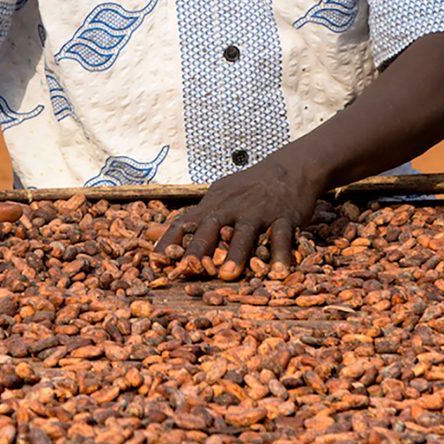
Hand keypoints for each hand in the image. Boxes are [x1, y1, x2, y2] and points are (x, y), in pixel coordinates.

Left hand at [153, 156, 320, 279]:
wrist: (290, 167)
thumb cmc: (248, 188)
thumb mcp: (219, 196)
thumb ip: (192, 218)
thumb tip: (153, 233)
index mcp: (214, 204)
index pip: (185, 222)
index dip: (170, 241)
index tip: (156, 261)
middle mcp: (233, 207)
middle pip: (212, 226)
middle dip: (199, 247)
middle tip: (189, 268)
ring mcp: (259, 211)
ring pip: (245, 232)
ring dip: (236, 254)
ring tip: (228, 275)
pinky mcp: (284, 216)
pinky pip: (281, 236)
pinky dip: (280, 254)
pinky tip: (279, 273)